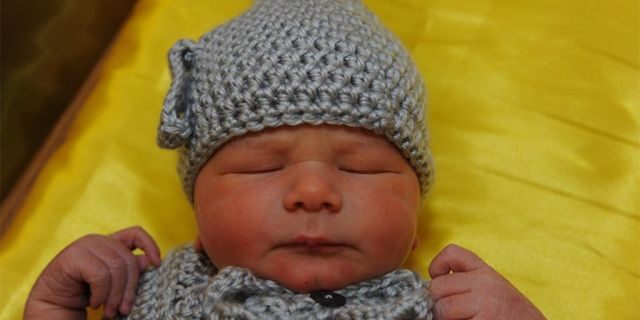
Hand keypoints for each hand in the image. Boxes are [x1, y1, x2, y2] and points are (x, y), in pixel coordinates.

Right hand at [24, 226, 160, 319]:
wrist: (53, 306)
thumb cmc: (85, 293)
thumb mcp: (113, 281)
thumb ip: (129, 270)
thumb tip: (149, 262)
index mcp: (110, 244)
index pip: (136, 233)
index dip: (150, 245)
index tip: (157, 264)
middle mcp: (99, 241)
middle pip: (129, 260)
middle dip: (129, 289)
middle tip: (123, 310)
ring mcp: (85, 245)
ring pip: (116, 269)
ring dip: (114, 296)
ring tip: (109, 311)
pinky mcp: (73, 256)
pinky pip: (100, 275)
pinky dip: (100, 294)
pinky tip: (93, 302)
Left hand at [428, 244, 544, 319]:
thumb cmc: (513, 317)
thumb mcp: (494, 290)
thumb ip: (468, 283)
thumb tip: (432, 288)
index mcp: (486, 273)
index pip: (452, 253)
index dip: (438, 266)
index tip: (439, 279)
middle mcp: (484, 285)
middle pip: (437, 286)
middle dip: (438, 302)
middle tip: (452, 313)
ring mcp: (483, 305)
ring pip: (441, 309)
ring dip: (444, 318)